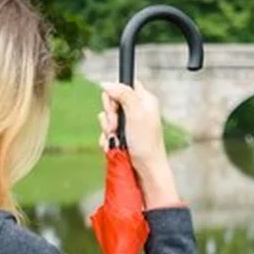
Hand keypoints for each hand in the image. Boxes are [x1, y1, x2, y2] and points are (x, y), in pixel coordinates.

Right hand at [98, 81, 180, 208]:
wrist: (146, 170)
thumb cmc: (146, 143)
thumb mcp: (136, 113)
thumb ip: (123, 94)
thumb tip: (107, 83)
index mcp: (145, 100)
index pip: (124, 84)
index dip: (115, 93)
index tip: (116, 106)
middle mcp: (137, 110)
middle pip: (112, 100)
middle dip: (109, 114)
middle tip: (116, 126)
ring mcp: (129, 124)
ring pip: (107, 117)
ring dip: (107, 129)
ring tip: (117, 140)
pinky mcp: (122, 136)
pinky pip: (106, 132)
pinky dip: (107, 140)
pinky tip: (114, 146)